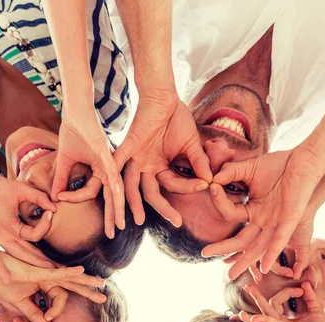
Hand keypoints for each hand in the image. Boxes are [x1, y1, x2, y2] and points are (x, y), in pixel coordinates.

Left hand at [0, 171, 55, 281]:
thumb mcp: (21, 191)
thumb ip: (38, 197)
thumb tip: (53, 207)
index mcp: (16, 227)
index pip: (36, 234)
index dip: (45, 225)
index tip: (51, 213)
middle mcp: (9, 235)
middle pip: (30, 251)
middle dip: (43, 260)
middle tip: (59, 267)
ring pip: (18, 254)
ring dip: (32, 263)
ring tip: (46, 271)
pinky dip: (1, 267)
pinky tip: (8, 279)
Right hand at [0, 252, 105, 321]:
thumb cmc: (3, 281)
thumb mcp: (20, 303)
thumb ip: (33, 314)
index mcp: (46, 284)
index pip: (60, 299)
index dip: (57, 311)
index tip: (47, 319)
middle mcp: (49, 277)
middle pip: (73, 285)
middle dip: (89, 292)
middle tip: (104, 298)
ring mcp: (45, 272)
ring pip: (70, 278)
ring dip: (86, 281)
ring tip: (101, 284)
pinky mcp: (39, 270)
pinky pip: (57, 272)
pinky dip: (69, 272)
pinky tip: (81, 270)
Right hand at [51, 108, 123, 238]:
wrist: (75, 108)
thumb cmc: (72, 129)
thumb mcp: (65, 159)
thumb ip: (61, 178)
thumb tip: (53, 196)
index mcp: (100, 171)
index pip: (89, 193)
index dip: (73, 198)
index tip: (59, 198)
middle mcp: (107, 168)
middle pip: (111, 197)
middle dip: (111, 217)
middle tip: (112, 234)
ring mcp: (109, 161)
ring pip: (115, 189)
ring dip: (117, 208)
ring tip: (119, 225)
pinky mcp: (107, 152)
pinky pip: (112, 171)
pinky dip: (114, 184)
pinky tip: (117, 196)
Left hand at [114, 91, 211, 226]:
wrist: (165, 96)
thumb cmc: (177, 118)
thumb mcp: (192, 144)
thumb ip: (199, 162)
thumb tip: (211, 180)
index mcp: (160, 166)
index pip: (173, 184)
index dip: (189, 186)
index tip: (204, 185)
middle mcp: (146, 166)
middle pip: (150, 193)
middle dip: (162, 208)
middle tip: (176, 222)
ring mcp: (136, 158)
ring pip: (130, 186)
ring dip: (132, 204)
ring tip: (137, 221)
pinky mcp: (127, 146)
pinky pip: (117, 165)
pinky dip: (113, 178)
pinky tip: (113, 193)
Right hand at [202, 146, 324, 278]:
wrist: (304, 161)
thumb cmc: (280, 165)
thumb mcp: (250, 168)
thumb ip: (231, 173)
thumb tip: (212, 179)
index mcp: (254, 211)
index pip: (231, 214)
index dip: (220, 202)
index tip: (212, 187)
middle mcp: (264, 221)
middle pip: (242, 241)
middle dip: (224, 249)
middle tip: (204, 254)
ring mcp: (277, 223)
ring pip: (258, 247)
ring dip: (246, 261)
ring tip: (231, 276)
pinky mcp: (290, 221)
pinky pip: (279, 240)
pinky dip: (272, 253)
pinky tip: (264, 267)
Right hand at [242, 280, 324, 321]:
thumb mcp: (316, 311)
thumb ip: (310, 297)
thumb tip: (305, 283)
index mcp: (285, 321)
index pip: (277, 302)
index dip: (288, 291)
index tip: (302, 288)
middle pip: (265, 308)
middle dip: (256, 296)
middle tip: (247, 285)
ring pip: (266, 314)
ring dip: (256, 302)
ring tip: (247, 293)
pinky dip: (264, 321)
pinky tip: (255, 319)